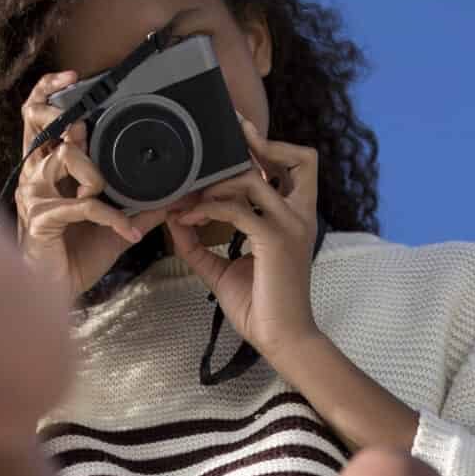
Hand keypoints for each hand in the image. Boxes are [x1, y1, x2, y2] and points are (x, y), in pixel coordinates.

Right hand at [15, 70, 163, 297]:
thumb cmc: (75, 255)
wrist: (57, 292)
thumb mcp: (113, 225)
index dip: (49, 92)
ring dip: (95, 172)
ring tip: (104, 194)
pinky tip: (127, 234)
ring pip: (65, 156)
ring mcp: (34, 195)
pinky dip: (112, 219)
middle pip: (35, 120)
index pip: (36, 116)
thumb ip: (140, 207)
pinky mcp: (41, 218)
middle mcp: (34, 175)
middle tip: (83, 125)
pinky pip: (83, 204)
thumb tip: (176, 197)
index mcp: (45, 168)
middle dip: (61, 111)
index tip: (71, 78)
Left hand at [167, 119, 319, 365]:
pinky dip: (207, 209)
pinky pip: (236, 209)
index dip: (274, 147)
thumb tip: (175, 219)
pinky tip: (188, 219)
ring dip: (214, 184)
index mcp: (296, 218)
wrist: (280, 339)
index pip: (299, 166)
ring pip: (252, 180)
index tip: (241, 136)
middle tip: (217, 143)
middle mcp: (300, 216)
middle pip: (295, 158)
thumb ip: (200, 244)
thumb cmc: (259, 305)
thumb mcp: (223, 269)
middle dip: (256, 143)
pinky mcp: (275, 240)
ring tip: (188, 198)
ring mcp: (290, 226)